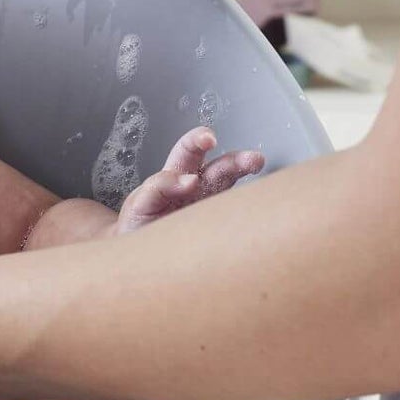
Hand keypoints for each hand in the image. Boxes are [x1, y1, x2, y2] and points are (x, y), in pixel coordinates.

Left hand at [115, 126, 263, 233]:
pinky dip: (246, 210)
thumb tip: (190, 180)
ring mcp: (212, 207)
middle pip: (221, 168)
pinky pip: (234, 217)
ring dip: (247, 181)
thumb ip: (157, 188)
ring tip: (260, 174)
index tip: (208, 139)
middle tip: (252, 161)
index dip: (198, 140)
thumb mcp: (139, 204)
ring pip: (233, 189)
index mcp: (176, 176)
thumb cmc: (139, 225)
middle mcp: (199, 188)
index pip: (188, 151)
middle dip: (238, 161)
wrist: (139, 260)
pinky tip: (255, 207)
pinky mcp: (219, 228)